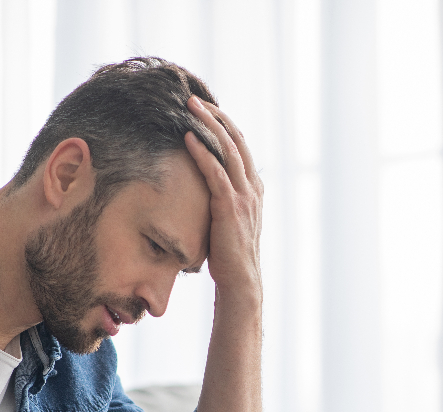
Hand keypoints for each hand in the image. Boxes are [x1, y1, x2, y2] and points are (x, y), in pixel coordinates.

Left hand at [184, 96, 263, 300]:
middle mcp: (252, 188)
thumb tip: (205, 191)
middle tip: (195, 99)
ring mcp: (243, 196)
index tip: (206, 110)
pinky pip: (215, 172)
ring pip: (227, 150)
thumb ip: (223, 201)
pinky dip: (201, 152)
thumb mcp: (230, 221)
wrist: (241, 281)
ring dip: (208, 125)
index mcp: (254, 189)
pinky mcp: (229, 207)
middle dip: (216, 117)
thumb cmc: (230, 256)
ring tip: (190, 108)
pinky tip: (187, 138)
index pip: (241, 147)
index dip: (225, 126)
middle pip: (236, 140)